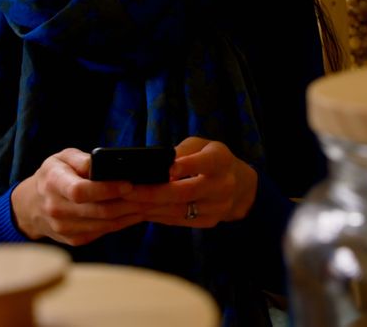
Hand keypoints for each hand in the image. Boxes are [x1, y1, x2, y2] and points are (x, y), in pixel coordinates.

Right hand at [11, 148, 147, 245]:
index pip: (80, 191)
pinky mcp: (74, 239)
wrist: (31, 206)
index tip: (128, 183)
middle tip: (151, 193)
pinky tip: (136, 212)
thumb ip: (82, 159)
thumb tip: (105, 163)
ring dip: (130, 214)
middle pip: (98, 210)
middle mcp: (56, 208)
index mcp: (52, 183)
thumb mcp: (62, 158)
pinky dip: (123, 223)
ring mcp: (64, 228)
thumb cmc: (53, 175)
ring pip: (105, 224)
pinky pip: (104, 232)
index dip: (106, 189)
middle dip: (128, 203)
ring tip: (149, 203)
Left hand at [123, 137, 258, 227]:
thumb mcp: (201, 145)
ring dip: (151, 207)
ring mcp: (218, 207)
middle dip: (155, 192)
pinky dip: (158, 216)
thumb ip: (181, 151)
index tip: (168, 169)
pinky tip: (141, 211)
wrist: (239, 185)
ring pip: (180, 210)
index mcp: (221, 160)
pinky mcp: (209, 222)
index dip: (187, 166)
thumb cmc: (212, 159)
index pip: (205, 162)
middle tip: (128, 190)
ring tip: (127, 202)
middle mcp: (223, 185)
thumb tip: (158, 163)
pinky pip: (180, 221)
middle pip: (187, 191)